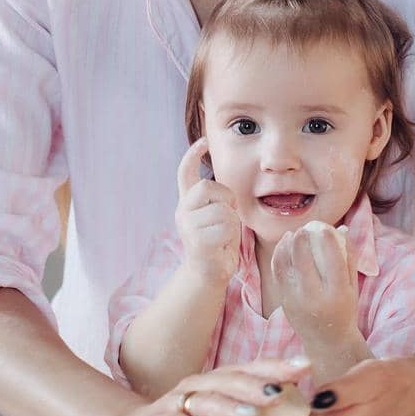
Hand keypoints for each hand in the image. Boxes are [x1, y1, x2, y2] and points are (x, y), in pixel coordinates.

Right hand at [106, 356, 310, 415]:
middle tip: (284, 390)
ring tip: (253, 415)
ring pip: (204, 401)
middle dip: (258, 384)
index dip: (276, 367)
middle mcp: (198, 387)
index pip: (250, 371)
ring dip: (229, 407)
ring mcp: (175, 404)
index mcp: (218, 384)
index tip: (306, 366)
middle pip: (230, 380)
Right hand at [174, 137, 240, 287]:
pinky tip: (223, 245)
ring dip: (231, 222)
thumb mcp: (215, 216)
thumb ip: (215, 200)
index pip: (185, 173)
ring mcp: (188, 226)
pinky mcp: (197, 241)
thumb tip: (227, 191)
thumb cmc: (217, 242)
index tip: (204, 141)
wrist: (207, 274)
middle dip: (225, 198)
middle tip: (227, 214)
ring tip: (224, 235)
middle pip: (207, 187)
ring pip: (221, 210)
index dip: (193, 155)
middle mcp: (183, 211)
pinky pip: (225, 228)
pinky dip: (230, 236)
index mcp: (188, 202)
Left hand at [271, 219, 358, 344]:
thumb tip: (343, 228)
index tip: (324, 228)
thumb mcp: (352, 287)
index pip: (333, 262)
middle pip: (304, 261)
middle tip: (304, 229)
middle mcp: (315, 299)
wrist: (327, 341)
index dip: (327, 242)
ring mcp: (296, 301)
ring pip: (286, 265)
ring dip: (287, 245)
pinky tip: (284, 245)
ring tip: (293, 234)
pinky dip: (279, 255)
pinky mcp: (284, 302)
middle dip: (302, 240)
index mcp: (338, 295)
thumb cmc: (343, 308)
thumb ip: (349, 258)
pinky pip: (277, 273)